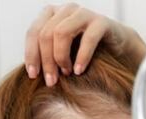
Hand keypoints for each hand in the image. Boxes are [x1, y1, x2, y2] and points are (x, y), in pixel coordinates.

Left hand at [24, 3, 145, 86]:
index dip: (31, 54)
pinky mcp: (101, 22)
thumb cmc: (82, 53)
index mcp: (51, 14)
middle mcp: (66, 10)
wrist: (116, 48)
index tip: (33, 75)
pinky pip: (88, 38)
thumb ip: (45, 55)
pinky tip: (79, 71)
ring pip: (61, 32)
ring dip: (61, 57)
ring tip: (66, 74)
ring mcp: (84, 13)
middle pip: (46, 34)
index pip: (34, 32)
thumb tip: (30, 73)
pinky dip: (81, 57)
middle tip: (51, 81)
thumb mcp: (60, 52)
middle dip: (47, 60)